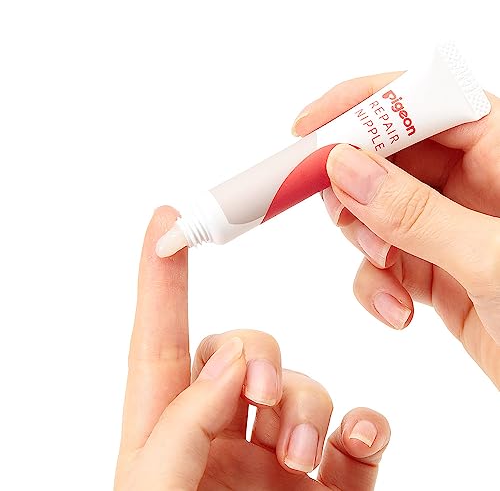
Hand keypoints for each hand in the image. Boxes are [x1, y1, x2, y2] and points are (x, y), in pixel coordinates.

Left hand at [114, 207, 390, 490]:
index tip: (164, 220)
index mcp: (167, 435)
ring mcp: (279, 461)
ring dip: (308, 406)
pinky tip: (358, 436)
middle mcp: (222, 440)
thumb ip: (182, 426)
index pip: (160, 341)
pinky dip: (366, 426)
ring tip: (300, 454)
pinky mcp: (332, 487)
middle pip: (243, 355)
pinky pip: (358, 438)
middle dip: (258, 353)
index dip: (161, 280)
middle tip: (262, 388)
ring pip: (303, 392)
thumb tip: (228, 363)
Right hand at [292, 73, 499, 386]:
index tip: (308, 129)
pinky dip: (376, 285)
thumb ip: (415, 212)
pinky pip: (384, 263)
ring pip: (377, 212)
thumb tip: (343, 167)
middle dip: (353, 186)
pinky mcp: (437, 272)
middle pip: (388, 158)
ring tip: (385, 269)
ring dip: (365, 241)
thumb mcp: (491, 258)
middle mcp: (476, 185)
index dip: (363, 105)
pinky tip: (397, 310)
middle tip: (338, 211)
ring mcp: (451, 229)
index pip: (423, 103)